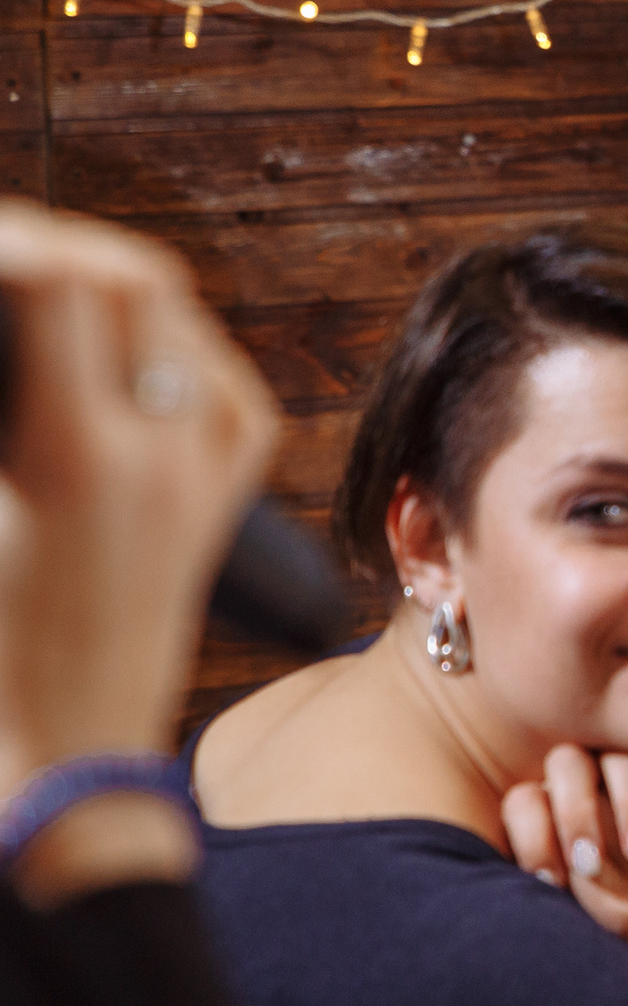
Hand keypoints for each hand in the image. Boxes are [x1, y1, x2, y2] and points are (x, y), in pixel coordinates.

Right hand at [0, 205, 275, 791]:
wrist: (64, 763)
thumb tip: (10, 306)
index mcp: (83, 458)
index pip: (64, 283)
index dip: (13, 242)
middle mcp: (170, 455)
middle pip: (130, 282)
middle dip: (56, 249)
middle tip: (0, 253)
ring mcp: (211, 474)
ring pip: (176, 322)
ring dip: (105, 285)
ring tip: (30, 291)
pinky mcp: (227, 495)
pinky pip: (215, 380)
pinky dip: (159, 342)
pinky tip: (103, 350)